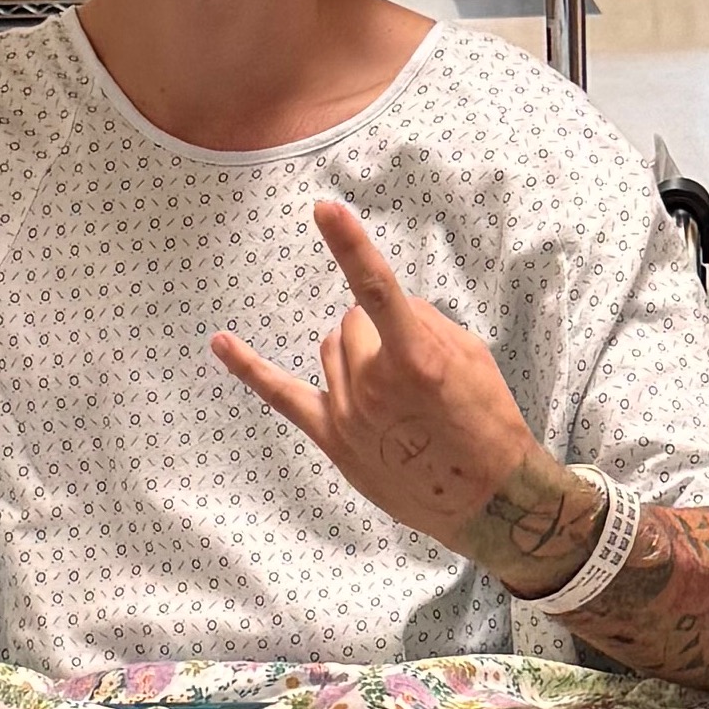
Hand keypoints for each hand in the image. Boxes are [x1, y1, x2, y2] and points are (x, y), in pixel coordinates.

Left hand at [211, 201, 596, 592]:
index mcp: (415, 358)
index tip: (324, 208)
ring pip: (331, 350)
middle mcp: (373, 385)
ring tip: (394, 392)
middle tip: (413, 368)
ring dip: (355, 354)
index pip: (374, 289)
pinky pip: (281, 395)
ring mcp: (347, 414)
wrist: (487, 500)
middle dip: (377, 330)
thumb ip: (422, 322)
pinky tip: (221, 342)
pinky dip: (250, 367)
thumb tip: (386, 311)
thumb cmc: (486, 422)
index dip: (349, 245)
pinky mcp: (331, 439)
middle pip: (352, 323)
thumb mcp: (471, 356)